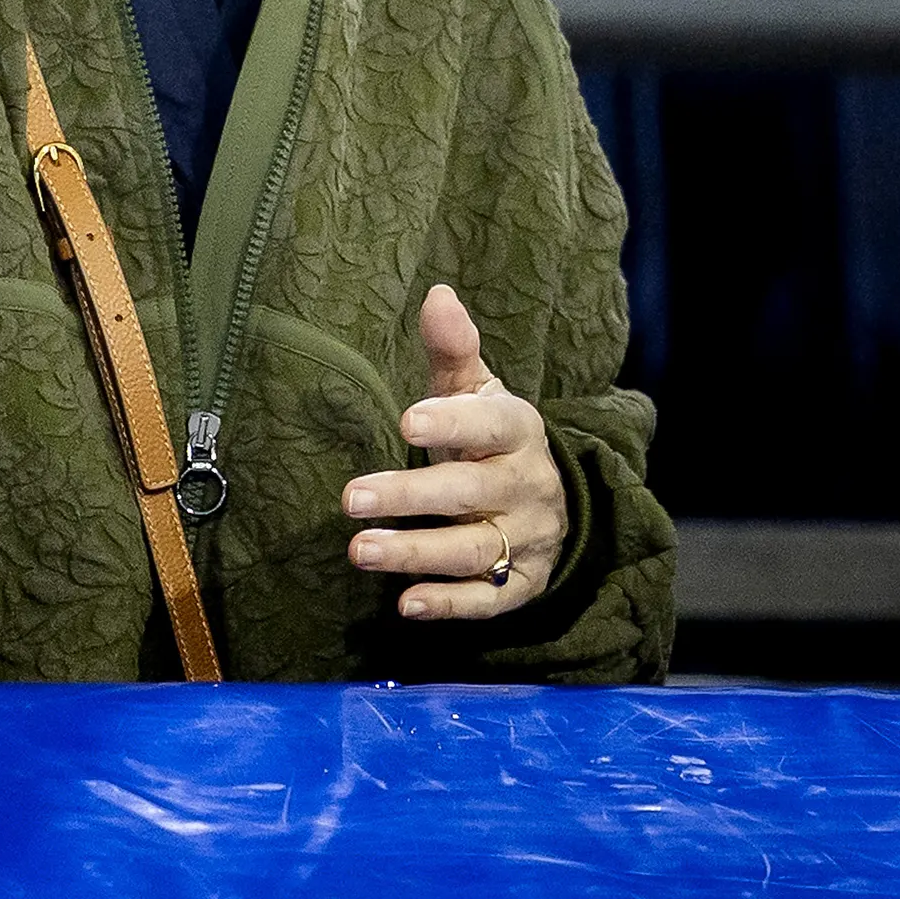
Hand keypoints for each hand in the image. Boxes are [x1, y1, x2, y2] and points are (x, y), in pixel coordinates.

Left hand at [342, 284, 569, 622]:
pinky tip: (406, 604)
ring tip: (359, 551)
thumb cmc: (488, 437)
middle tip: (349, 497)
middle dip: (410, 496)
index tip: (408, 421)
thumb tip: (437, 294)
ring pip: (472, 550)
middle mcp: (527, 487)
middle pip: (467, 493)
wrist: (549, 499)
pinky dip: (450, 604)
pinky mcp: (521, 583)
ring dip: (416, 553)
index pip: (488, 426)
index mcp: (516, 432)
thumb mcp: (475, 390)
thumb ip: (452, 348)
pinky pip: (488, 599)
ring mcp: (527, 539)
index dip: (452, 423)